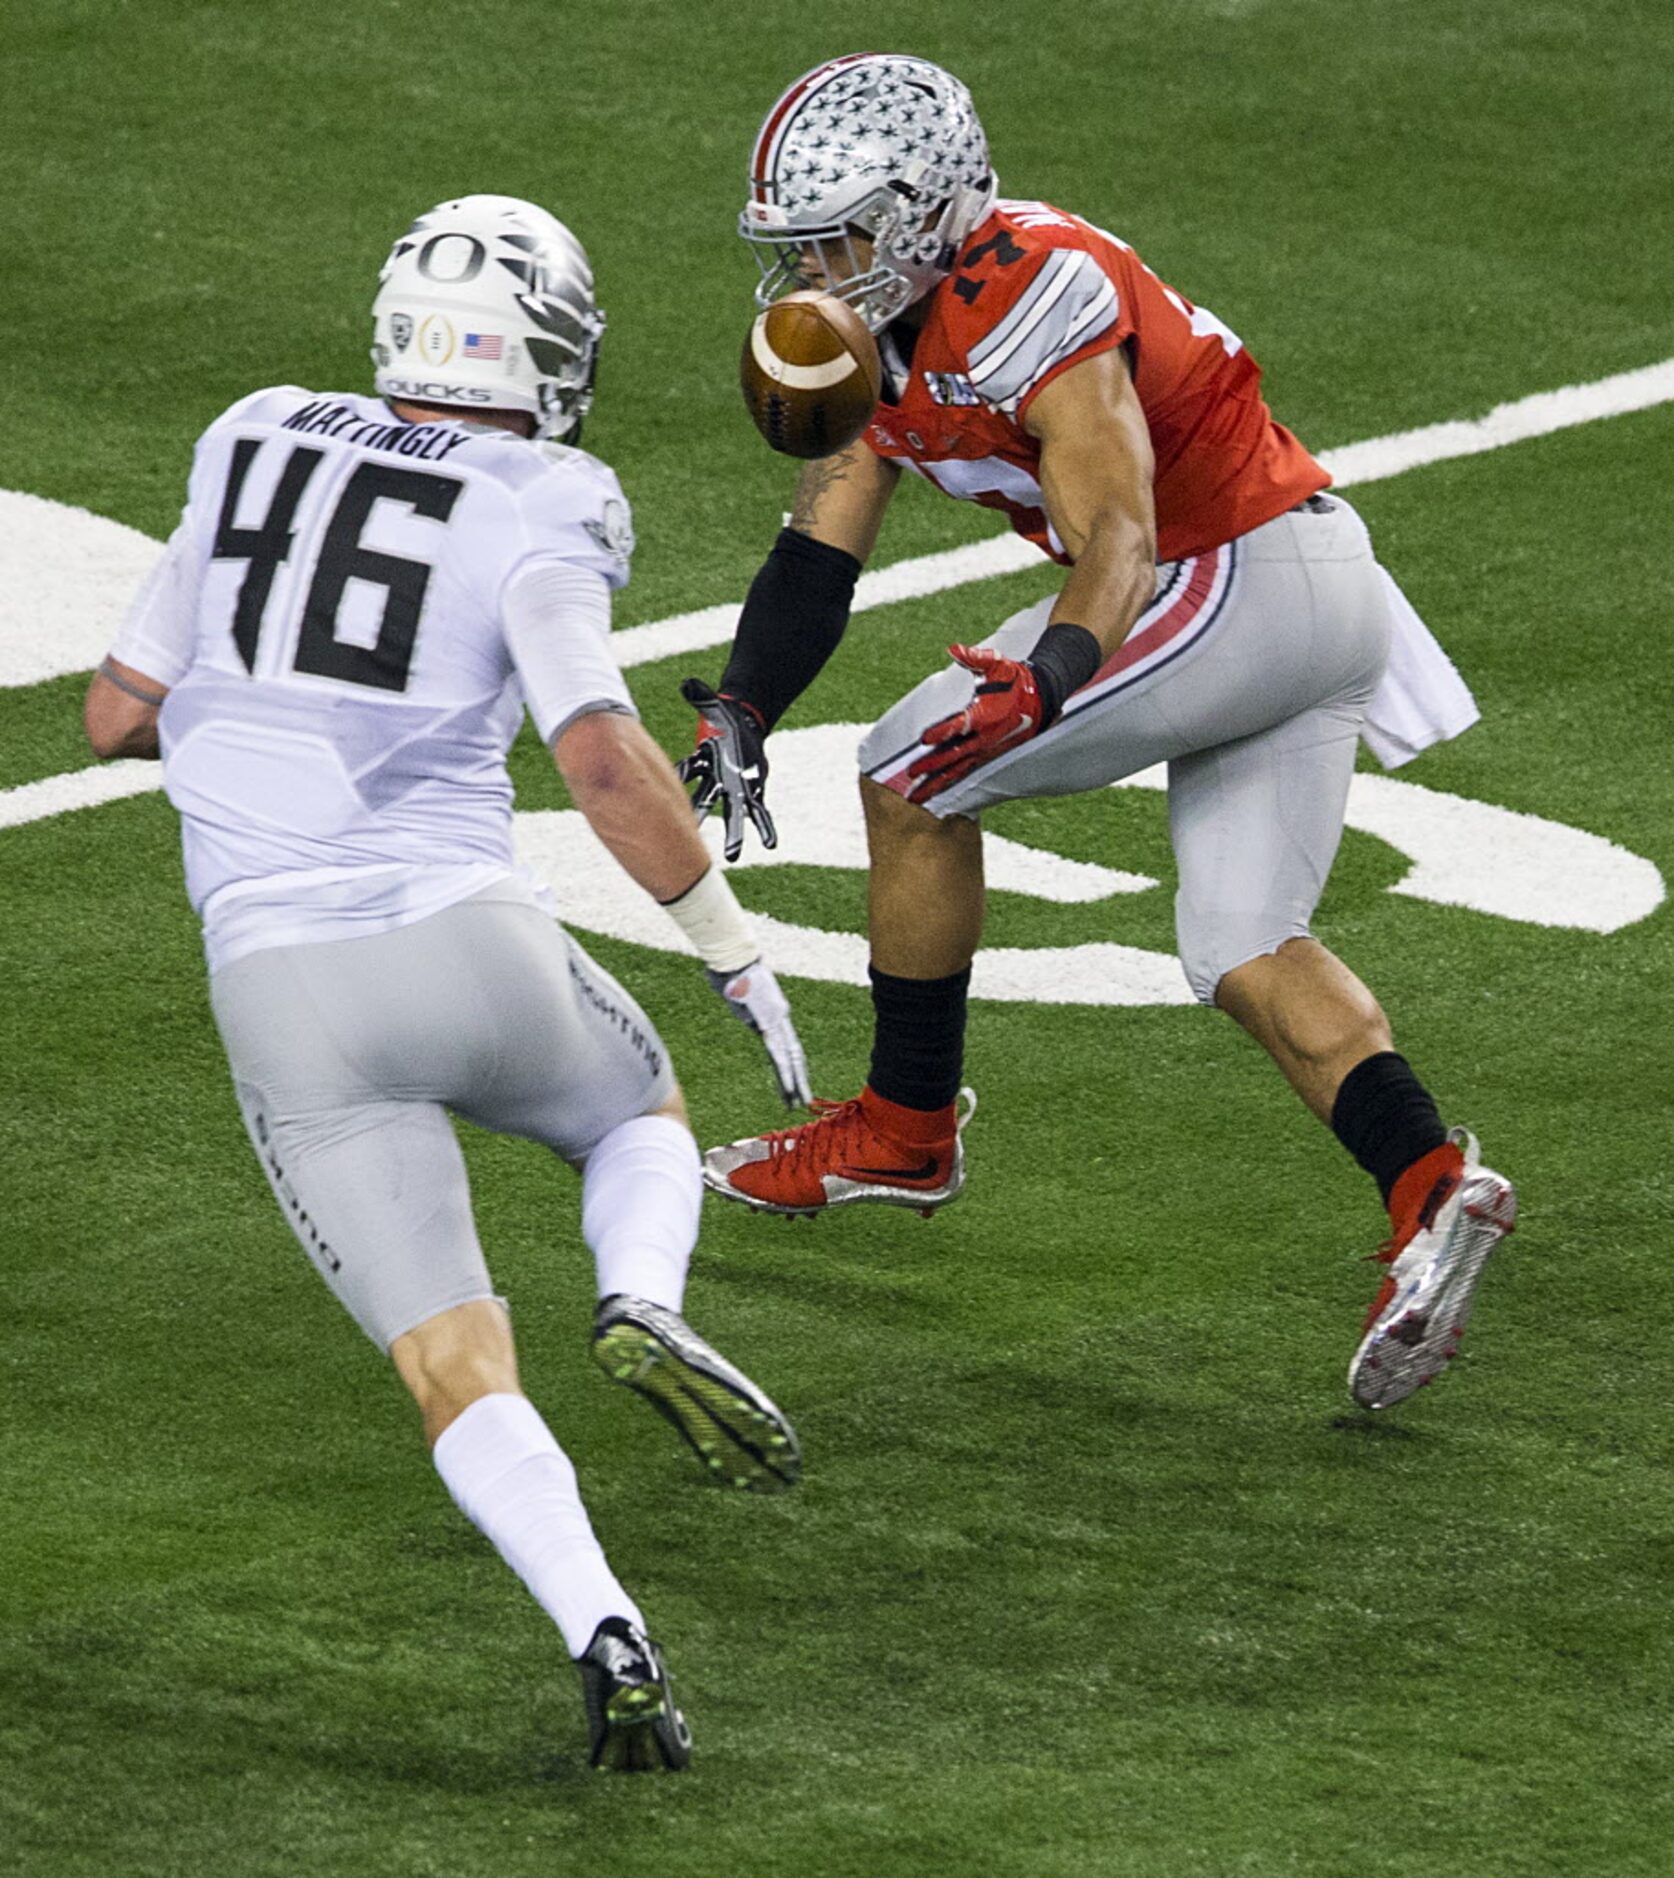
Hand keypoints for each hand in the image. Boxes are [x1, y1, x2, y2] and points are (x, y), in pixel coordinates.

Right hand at [676, 679, 776, 862]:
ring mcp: (733, 790)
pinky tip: (771, 843)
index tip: (660, 802)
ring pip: (732, 816)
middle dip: (701, 821)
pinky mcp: (752, 793)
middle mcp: (715, 781)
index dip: (678, 784)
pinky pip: (759, 812)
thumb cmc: (723, 720)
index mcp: (702, 762)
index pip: (686, 774)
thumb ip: (701, 696)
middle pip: (704, 803)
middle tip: (688, 844)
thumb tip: (688, 683)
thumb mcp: (714, 706)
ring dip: (734, 836)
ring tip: (735, 857)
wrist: (742, 729)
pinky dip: (765, 827)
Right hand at [705, 960, 811, 1108]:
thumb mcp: (734, 987)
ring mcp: (777, 1022)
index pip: (785, 1043)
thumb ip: (736, 995)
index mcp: (774, 1011)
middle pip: (792, 1054)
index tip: (793, 1080)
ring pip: (789, 1058)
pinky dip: (785, 1074)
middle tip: (803, 1100)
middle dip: (798, 1079)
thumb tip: (728, 988)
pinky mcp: (769, 1025)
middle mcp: (780, 1017)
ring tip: (800, 1102)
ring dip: (795, 1083)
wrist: (734, 957)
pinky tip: (789, 1089)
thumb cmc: (729, 968)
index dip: (790, 1062)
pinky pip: (779, 1055)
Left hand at [903, 644, 1046, 802]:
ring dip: (935, 784)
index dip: (942, 732)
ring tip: (916, 798)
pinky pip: (963, 773)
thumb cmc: (1015, 679)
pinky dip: (948, 783)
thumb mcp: (997, 664)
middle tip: (909, 777)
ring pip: (956, 771)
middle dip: (931, 767)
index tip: (923, 738)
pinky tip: (933, 792)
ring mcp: (985, 751)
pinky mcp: (986, 757)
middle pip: (953, 756)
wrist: (1042, 698)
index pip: (960, 726)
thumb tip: (954, 648)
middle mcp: (985, 738)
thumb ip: (975, 658)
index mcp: (985, 716)